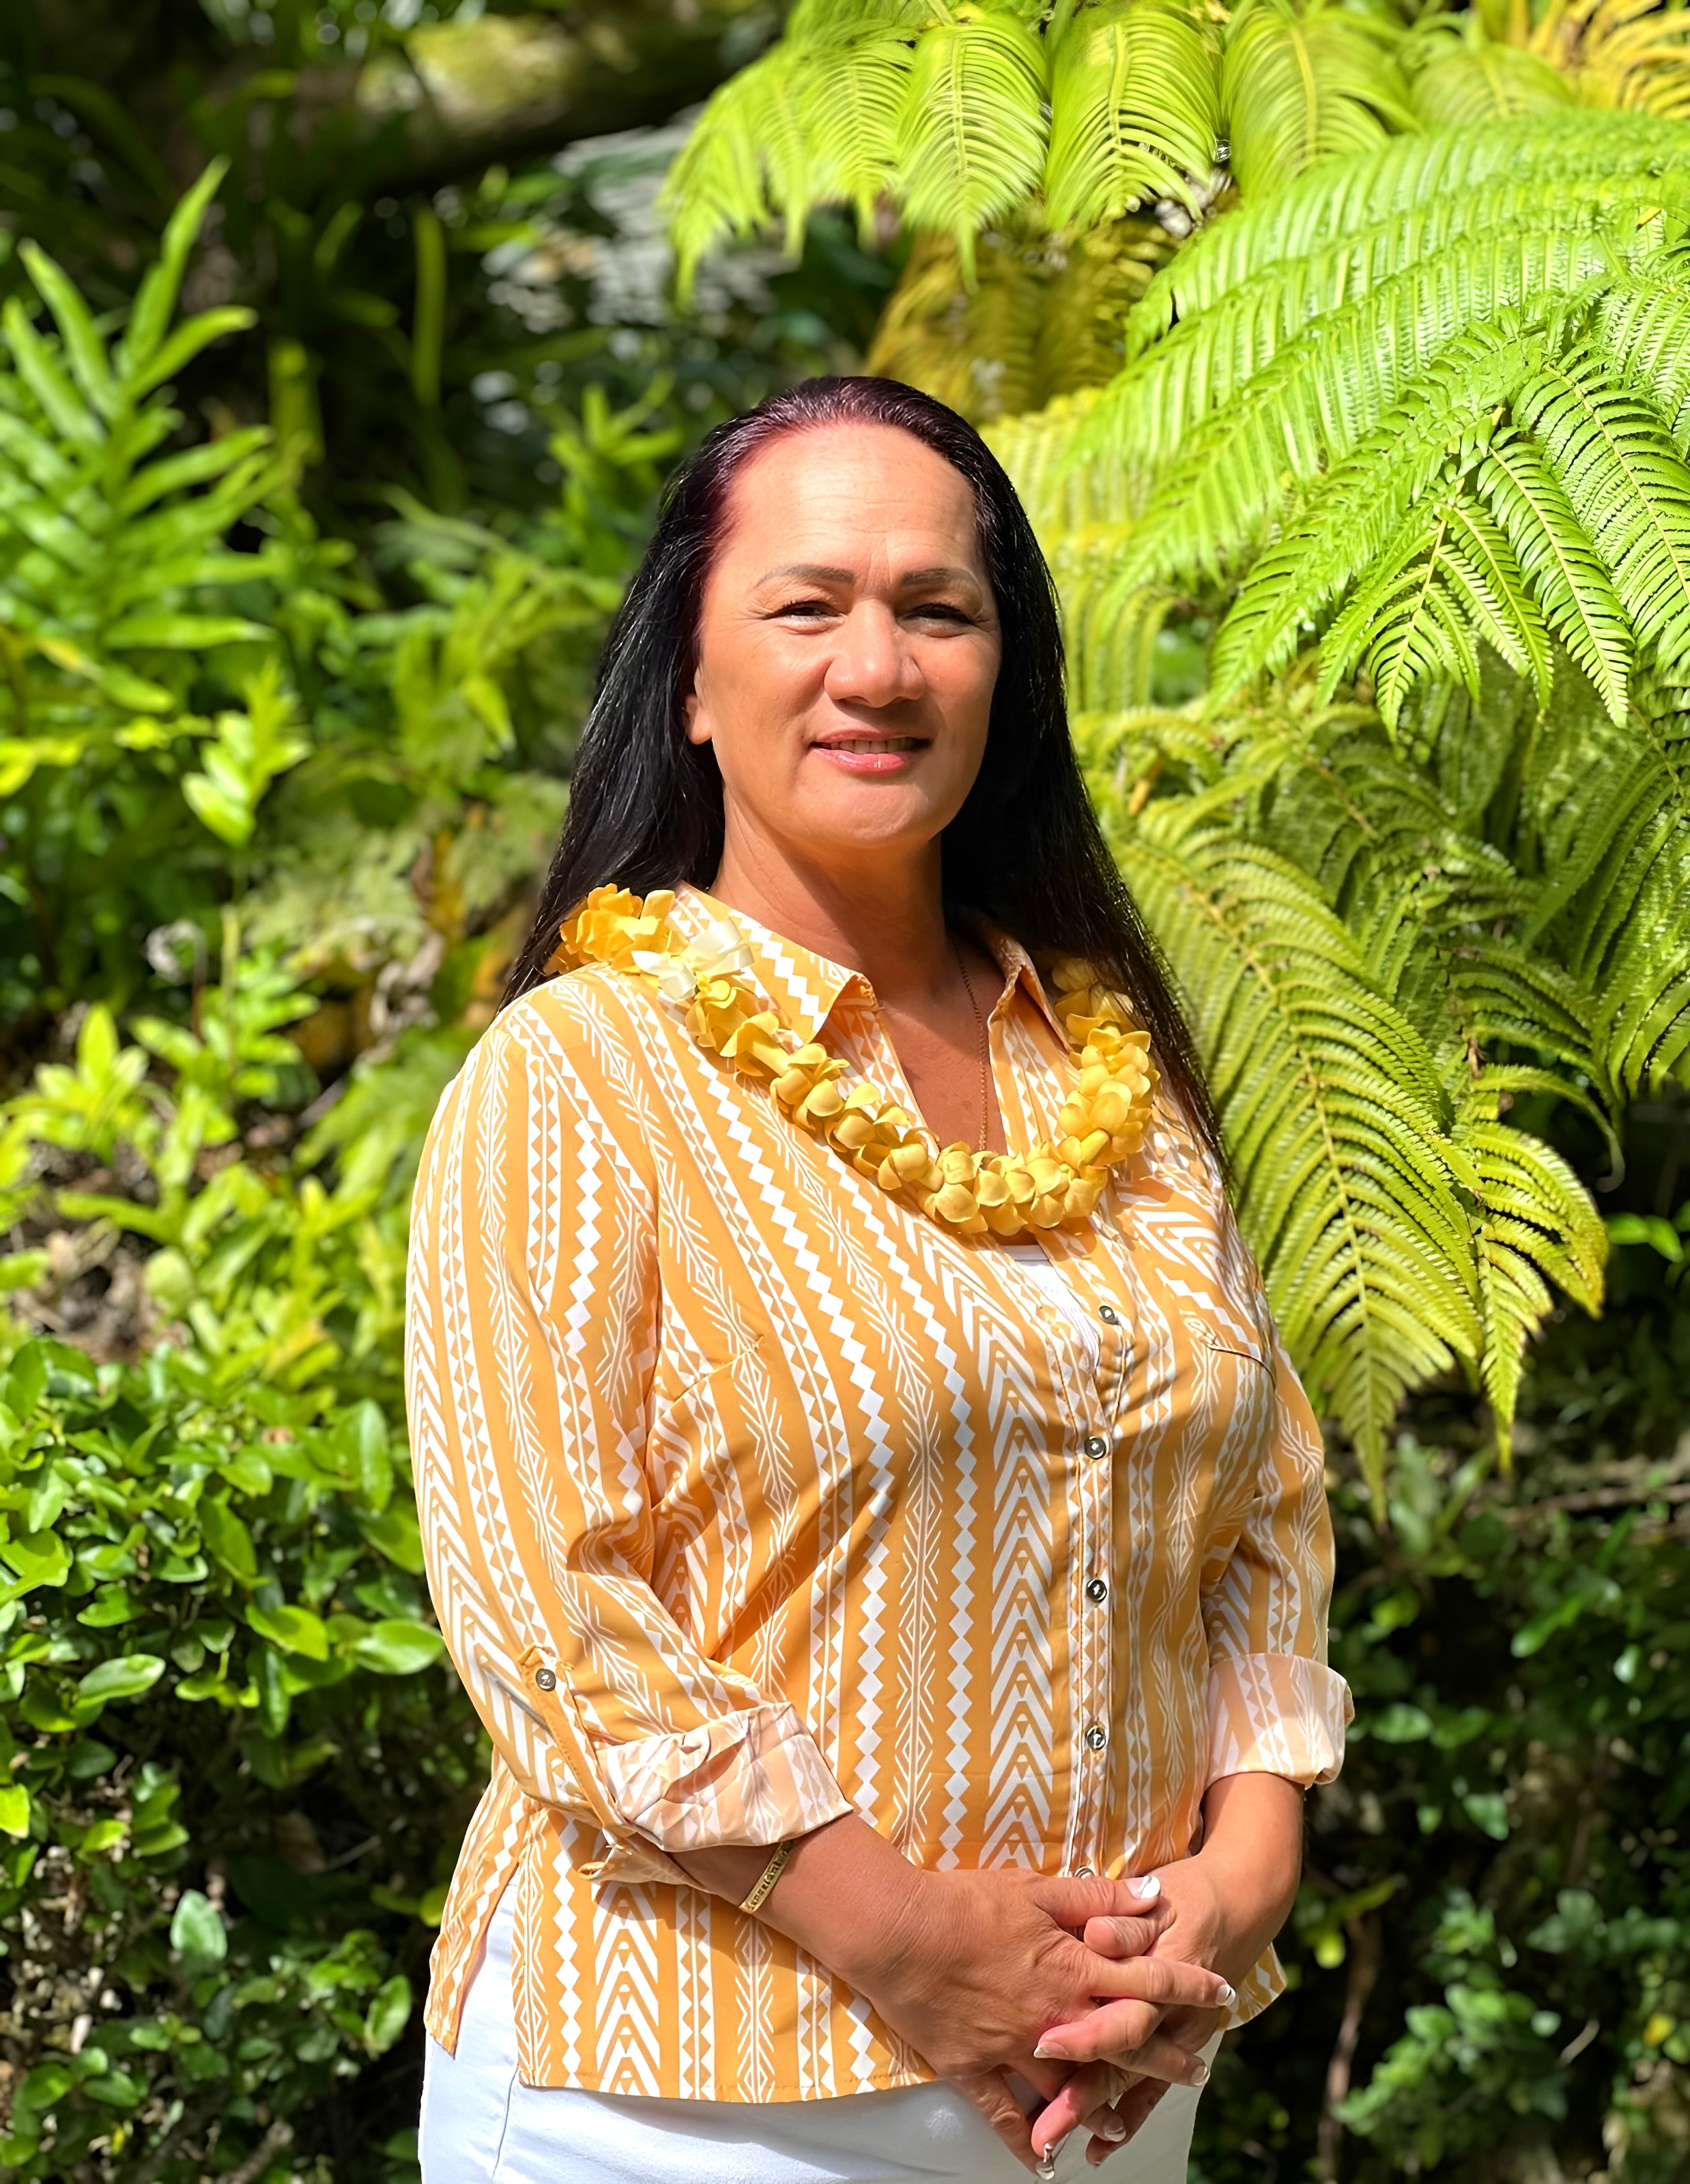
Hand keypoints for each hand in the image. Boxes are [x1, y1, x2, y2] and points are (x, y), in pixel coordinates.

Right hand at [675, 1819, 1217, 2176]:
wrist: (897, 1930)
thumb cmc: (966, 1900)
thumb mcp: (1037, 1888)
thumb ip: (1098, 1896)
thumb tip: (1155, 1894)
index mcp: (1072, 1968)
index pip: (1146, 1979)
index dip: (1187, 1985)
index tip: (1221, 1992)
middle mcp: (1054, 2017)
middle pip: (1123, 2043)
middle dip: (1164, 2056)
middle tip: (1195, 2070)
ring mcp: (1014, 2049)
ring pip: (1071, 2089)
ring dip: (1103, 2104)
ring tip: (1128, 2117)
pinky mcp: (973, 2069)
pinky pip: (1005, 2117)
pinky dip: (1027, 2142)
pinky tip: (1046, 2160)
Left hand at [1028, 1775, 1305, 2166]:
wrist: (1242, 1905)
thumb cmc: (1189, 1897)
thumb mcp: (1157, 1899)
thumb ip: (1126, 1921)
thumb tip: (1098, 1934)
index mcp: (1161, 1977)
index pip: (1121, 2017)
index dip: (1083, 2035)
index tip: (1043, 2048)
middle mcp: (1171, 2016)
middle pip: (1120, 2064)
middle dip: (1078, 2098)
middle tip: (1041, 2129)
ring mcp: (1177, 2035)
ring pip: (1131, 2083)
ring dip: (1094, 2116)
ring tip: (1052, 2144)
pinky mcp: (1178, 2043)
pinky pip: (1151, 2089)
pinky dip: (1126, 2117)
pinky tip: (1100, 2147)